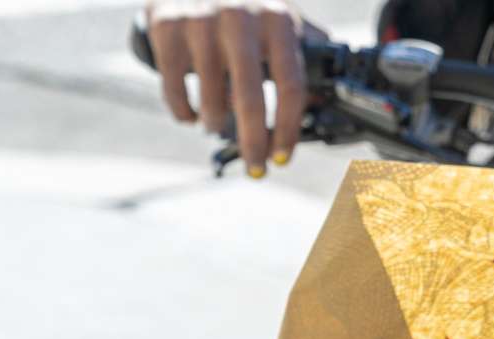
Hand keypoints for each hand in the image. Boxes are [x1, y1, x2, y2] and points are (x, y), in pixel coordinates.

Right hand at [146, 1, 308, 176]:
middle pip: (250, 99)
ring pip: (211, 97)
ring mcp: (201, 22)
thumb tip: (326, 97)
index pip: (291, 87)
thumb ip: (302, 50)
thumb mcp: (277, 15)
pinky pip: (174, 86)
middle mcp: (240, 19)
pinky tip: (190, 117)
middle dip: (253, 142)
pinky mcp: (166, 26)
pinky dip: (183, 112)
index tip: (282, 157)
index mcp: (277, 21)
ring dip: (215, 124)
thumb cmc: (242, 0)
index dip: (288, 129)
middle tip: (255, 168)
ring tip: (216, 127)